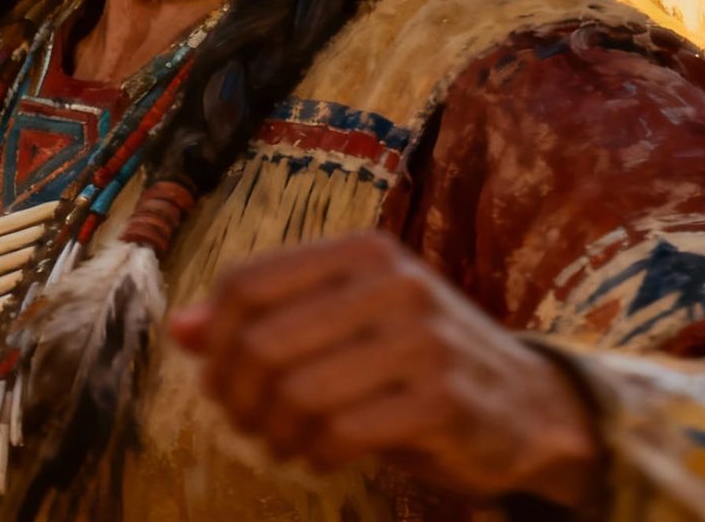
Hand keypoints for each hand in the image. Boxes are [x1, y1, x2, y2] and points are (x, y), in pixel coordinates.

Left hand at [168, 231, 596, 505]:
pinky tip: (323, 454)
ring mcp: (422, 337)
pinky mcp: (443, 399)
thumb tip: (180, 329)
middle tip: (250, 425)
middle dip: (239, 398)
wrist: (524, 405)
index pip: (246, 283)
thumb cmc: (412, 361)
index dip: (217, 343)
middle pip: (262, 341)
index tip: (220, 383)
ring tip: (287, 442)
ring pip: (296, 391)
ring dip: (275, 433)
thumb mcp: (342, 322)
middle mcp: (392, 281)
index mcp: (361, 250)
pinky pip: (340, 432)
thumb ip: (264, 320)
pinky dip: (316, 453)